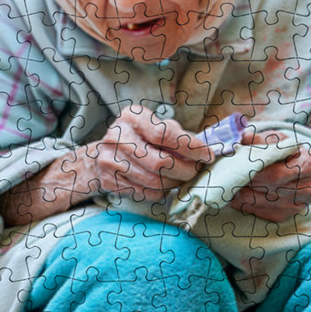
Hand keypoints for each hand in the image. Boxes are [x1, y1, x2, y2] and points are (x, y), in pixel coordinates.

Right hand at [76, 104, 214, 202]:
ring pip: (155, 182)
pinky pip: (146, 194)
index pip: (164, 133)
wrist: (102, 154)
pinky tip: (164, 184)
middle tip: (197, 170)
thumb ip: (178, 136)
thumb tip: (206, 151)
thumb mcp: (155, 126)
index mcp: (132, 117)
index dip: (190, 147)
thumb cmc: (138, 138)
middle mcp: (117, 137)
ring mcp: (110, 160)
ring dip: (175, 182)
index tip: (208, 155)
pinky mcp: (109, 181)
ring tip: (181, 177)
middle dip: (186, 170)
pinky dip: (162, 192)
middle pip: (160, 163)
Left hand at [229, 130, 310, 221]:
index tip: (237, 164)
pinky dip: (244, 202)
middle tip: (228, 174)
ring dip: (241, 192)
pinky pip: (259, 212)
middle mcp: (309, 189)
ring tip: (229, 182)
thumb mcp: (278, 140)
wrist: (300, 169)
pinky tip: (236, 193)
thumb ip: (262, 139)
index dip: (254, 170)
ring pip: (261, 201)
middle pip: (269, 188)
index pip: (276, 173)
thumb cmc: (287, 152)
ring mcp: (297, 206)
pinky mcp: (284, 216)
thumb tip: (245, 137)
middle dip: (247, 180)